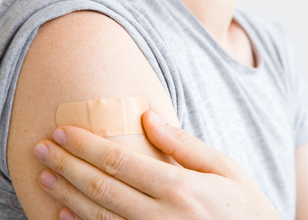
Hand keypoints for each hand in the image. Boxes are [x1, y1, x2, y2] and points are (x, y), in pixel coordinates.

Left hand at [34, 110, 280, 219]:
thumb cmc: (245, 206)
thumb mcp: (224, 168)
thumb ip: (184, 145)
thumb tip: (149, 117)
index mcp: (181, 187)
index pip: (121, 161)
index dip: (88, 145)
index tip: (65, 131)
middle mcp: (162, 214)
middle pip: (102, 186)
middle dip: (68, 165)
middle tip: (42, 149)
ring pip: (99, 214)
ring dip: (67, 193)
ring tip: (45, 176)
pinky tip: (63, 212)